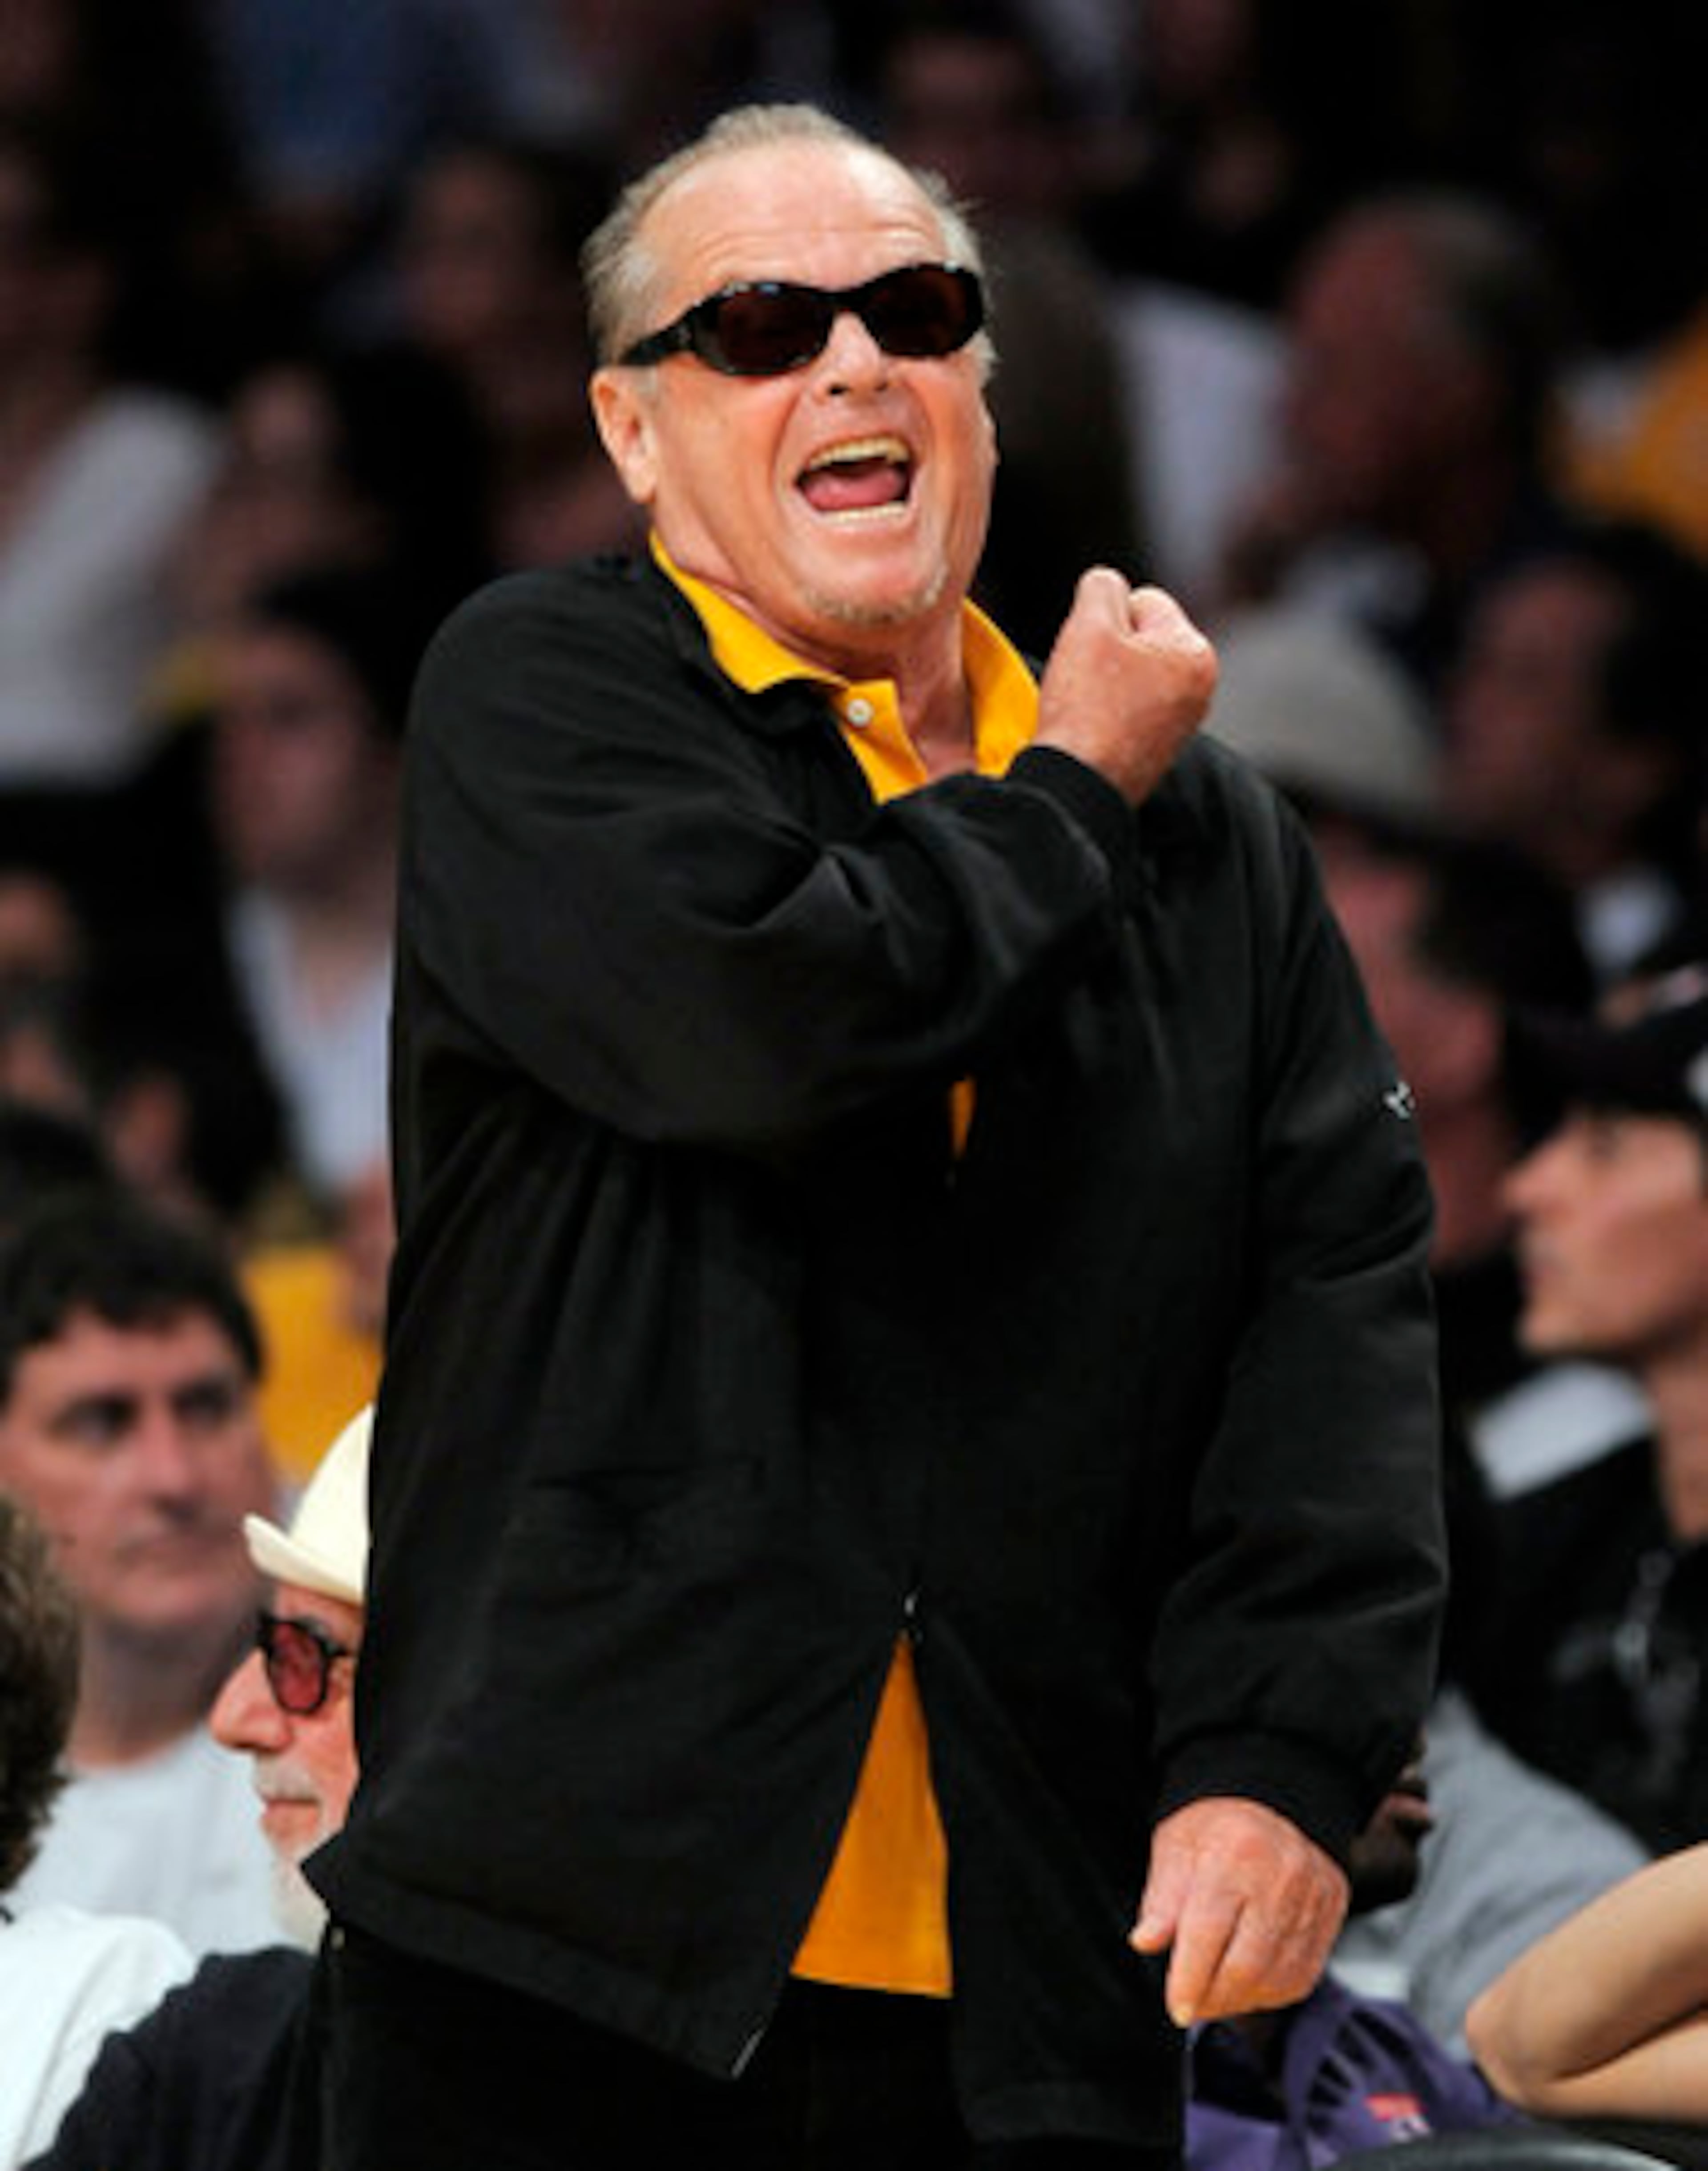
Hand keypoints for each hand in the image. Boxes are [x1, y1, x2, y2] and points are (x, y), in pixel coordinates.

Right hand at [1034, 570, 1217, 807]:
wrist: (1077, 786)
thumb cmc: (1087, 708)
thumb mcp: (1089, 625)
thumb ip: (1101, 586)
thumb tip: (1106, 584)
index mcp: (1197, 654)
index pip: (1145, 599)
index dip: (1106, 616)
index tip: (1092, 650)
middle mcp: (1200, 690)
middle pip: (1139, 638)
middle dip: (1108, 648)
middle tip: (1086, 679)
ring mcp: (1180, 724)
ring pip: (1129, 674)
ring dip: (1103, 680)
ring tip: (1086, 706)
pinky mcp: (1155, 751)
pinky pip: (1124, 709)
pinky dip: (1105, 712)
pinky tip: (1091, 727)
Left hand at [1130, 1797, 1350, 2027]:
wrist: (1273, 1798)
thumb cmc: (1216, 1825)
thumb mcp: (1176, 1847)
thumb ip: (1162, 1899)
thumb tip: (1145, 1941)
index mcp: (1235, 1854)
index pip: (1208, 1932)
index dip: (1189, 1980)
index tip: (1177, 2008)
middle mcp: (1281, 1877)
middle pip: (1247, 1965)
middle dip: (1214, 1998)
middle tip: (1192, 2005)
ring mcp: (1312, 1897)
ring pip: (1278, 1977)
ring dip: (1241, 2000)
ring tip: (1216, 1994)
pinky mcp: (1332, 1913)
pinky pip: (1303, 1975)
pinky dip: (1272, 1991)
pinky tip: (1248, 1984)